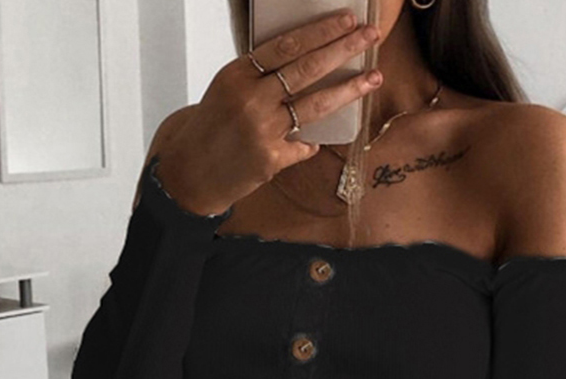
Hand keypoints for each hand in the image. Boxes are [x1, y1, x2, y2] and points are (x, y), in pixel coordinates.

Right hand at [137, 10, 383, 216]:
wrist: (191, 172)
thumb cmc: (213, 127)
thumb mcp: (229, 89)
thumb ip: (261, 77)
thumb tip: (306, 61)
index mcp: (238, 74)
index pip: (287, 45)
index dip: (321, 31)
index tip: (347, 19)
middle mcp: (250, 99)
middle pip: (307, 69)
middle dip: (344, 49)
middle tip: (371, 36)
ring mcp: (261, 131)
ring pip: (315, 106)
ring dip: (349, 90)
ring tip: (374, 78)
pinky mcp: (270, 160)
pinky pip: (304, 145)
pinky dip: (311, 142)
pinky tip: (315, 141)